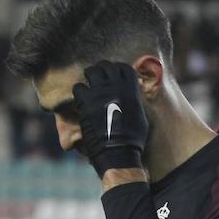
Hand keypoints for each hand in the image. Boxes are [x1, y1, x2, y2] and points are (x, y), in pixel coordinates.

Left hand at [71, 61, 149, 176]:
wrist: (118, 152)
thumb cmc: (132, 138)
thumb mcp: (141, 115)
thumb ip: (135, 101)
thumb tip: (134, 95)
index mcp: (131, 88)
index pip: (123, 67)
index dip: (117, 70)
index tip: (114, 75)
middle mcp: (115, 86)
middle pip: (106, 66)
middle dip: (102, 70)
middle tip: (98, 78)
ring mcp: (99, 92)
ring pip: (91, 71)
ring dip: (90, 76)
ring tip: (89, 85)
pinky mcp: (86, 102)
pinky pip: (78, 87)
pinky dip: (79, 91)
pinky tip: (81, 99)